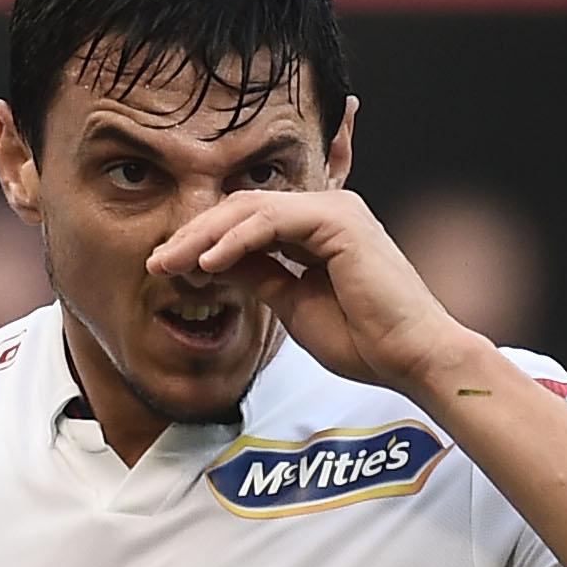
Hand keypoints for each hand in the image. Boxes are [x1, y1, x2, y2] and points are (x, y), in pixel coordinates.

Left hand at [147, 190, 471, 395]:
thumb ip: (261, 278)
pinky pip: (271, 221)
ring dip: (204, 235)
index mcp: (318, 230)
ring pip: (251, 208)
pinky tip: (207, 263)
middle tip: (157, 262)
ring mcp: (334, 210)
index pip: (249, 222)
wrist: (410, 358)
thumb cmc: (364, 341)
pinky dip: (235, 240)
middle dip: (195, 234)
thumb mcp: (294, 306)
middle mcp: (326, 210)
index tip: (168, 268)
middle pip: (243, 207)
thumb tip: (218, 266)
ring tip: (170, 262)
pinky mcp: (338, 220)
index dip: (204, 242)